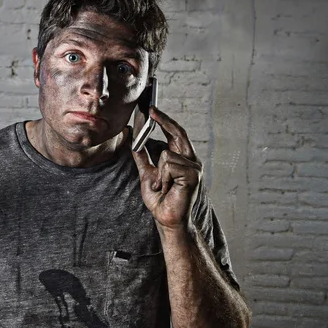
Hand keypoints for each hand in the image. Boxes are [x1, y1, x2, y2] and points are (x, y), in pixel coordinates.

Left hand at [131, 106, 201, 230]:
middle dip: (163, 120)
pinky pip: (169, 165)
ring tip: (163, 186)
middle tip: (150, 109)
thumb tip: (133, 137)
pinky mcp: (193, 175)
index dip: (164, 120)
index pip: (175, 133)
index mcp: (182, 158)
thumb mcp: (147, 172)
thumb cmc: (160, 198)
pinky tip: (167, 188)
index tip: (151, 109)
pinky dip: (163, 177)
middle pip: (177, 133)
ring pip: (166, 154)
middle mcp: (191, 160)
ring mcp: (194, 167)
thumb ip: (142, 155)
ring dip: (159, 172)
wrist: (166, 218)